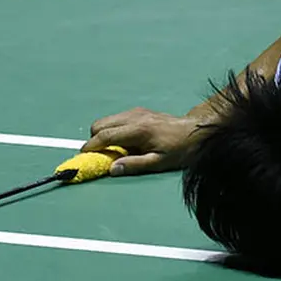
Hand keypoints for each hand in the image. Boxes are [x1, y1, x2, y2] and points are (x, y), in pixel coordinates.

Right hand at [83, 107, 201, 175]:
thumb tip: (112, 169)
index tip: (83, 156)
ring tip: (116, 149)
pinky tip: (126, 141)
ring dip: (104, 134)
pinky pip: (117, 119)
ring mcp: (137, 112)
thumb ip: (134, 165)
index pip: (106, 136)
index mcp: (139, 130)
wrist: (197, 130)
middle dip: (95, 140)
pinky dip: (113, 129)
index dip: (91, 147)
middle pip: (100, 124)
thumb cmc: (180, 149)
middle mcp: (135, 117)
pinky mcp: (139, 111)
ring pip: (106, 120)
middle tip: (102, 155)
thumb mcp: (159, 162)